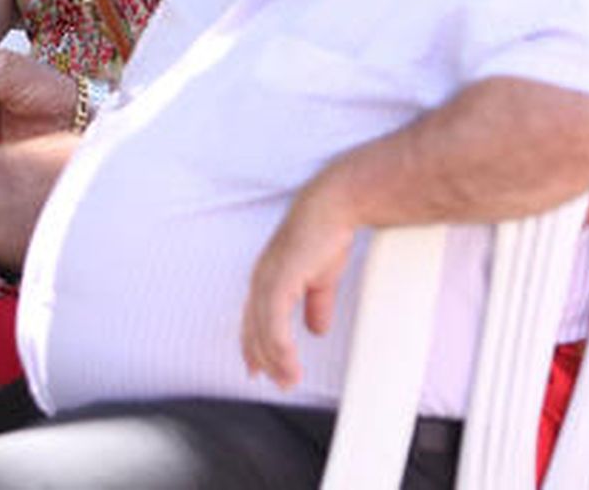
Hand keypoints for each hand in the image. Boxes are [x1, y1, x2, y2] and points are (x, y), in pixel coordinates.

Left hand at [240, 174, 355, 389]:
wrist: (335, 208)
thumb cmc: (325, 234)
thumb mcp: (321, 278)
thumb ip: (317, 304)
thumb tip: (317, 328)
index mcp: (267, 278)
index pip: (254, 318)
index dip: (254, 344)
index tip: (258, 368)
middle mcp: (261, 278)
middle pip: (254, 328)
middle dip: (262, 357)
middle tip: (275, 381)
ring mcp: (267, 278)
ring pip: (263, 330)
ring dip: (275, 359)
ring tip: (289, 379)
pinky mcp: (279, 278)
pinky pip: (274, 321)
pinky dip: (280, 345)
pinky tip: (289, 361)